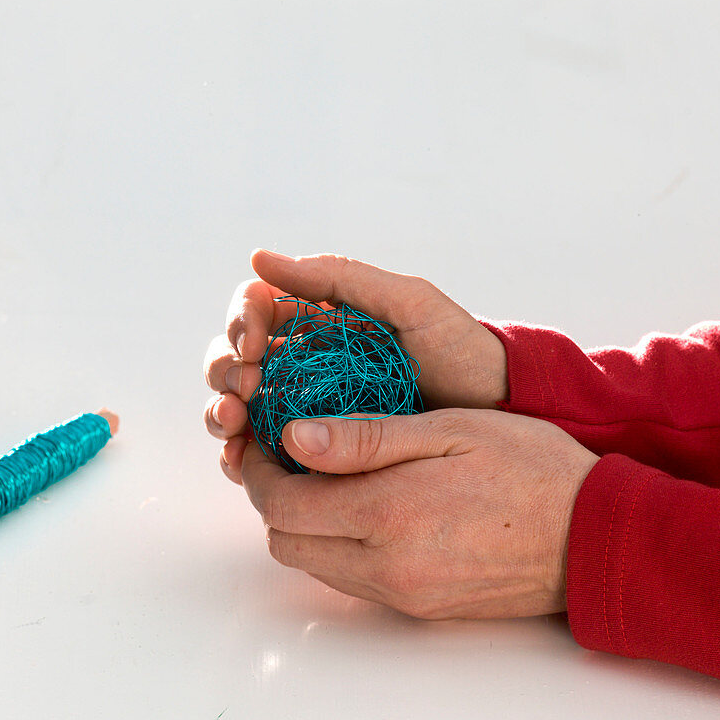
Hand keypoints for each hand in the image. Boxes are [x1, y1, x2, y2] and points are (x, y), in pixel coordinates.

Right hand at [203, 250, 508, 483]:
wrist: (498, 411)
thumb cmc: (459, 349)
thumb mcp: (408, 302)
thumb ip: (340, 278)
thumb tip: (259, 257)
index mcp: (320, 320)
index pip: (257, 311)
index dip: (241, 321)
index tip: (253, 342)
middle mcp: (304, 363)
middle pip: (235, 359)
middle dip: (223, 370)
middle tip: (242, 387)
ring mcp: (307, 410)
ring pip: (238, 406)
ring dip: (220, 412)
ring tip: (233, 424)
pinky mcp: (318, 453)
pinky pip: (263, 454)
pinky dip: (238, 456)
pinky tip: (241, 462)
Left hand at [240, 407, 599, 618]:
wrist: (595, 537)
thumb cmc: (531, 469)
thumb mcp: (451, 430)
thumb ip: (367, 437)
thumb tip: (294, 439)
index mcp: (388, 512)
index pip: (280, 505)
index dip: (257, 471)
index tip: (262, 440)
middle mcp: (386, 565)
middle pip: (285, 543)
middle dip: (274, 500)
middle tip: (292, 457)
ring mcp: (403, 594)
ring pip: (315, 566)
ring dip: (305, 526)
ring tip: (329, 480)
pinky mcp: (421, 609)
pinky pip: (353, 582)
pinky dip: (339, 548)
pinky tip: (367, 511)